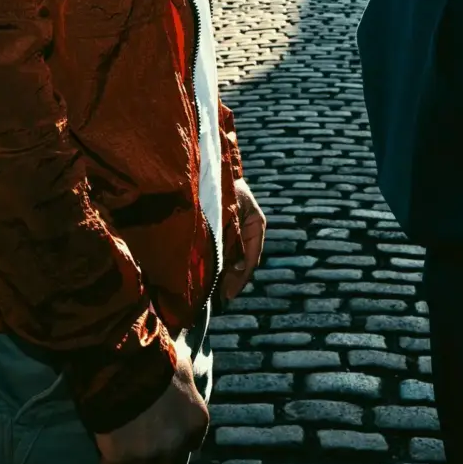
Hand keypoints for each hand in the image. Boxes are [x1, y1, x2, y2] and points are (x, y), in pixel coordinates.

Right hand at [93, 335, 208, 463]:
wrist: (121, 364)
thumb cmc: (155, 358)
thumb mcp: (181, 365)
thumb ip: (185, 381)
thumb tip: (183, 379)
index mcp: (195, 422)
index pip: (191, 443)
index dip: (176, 439)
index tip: (165, 432)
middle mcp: (176, 444)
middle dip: (158, 457)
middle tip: (143, 444)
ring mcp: (148, 455)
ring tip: (124, 455)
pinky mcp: (119, 460)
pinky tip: (107, 457)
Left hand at [216, 179, 266, 303]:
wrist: (206, 163)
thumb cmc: (219, 185)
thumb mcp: (226, 213)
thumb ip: (229, 240)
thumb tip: (233, 269)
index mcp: (256, 225)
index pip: (251, 260)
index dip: (239, 280)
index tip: (227, 296)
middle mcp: (248, 229)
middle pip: (241, 262)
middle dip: (230, 280)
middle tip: (217, 300)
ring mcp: (236, 229)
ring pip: (231, 258)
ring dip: (222, 274)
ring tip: (210, 294)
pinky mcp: (224, 228)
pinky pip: (223, 250)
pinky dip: (216, 263)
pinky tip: (207, 275)